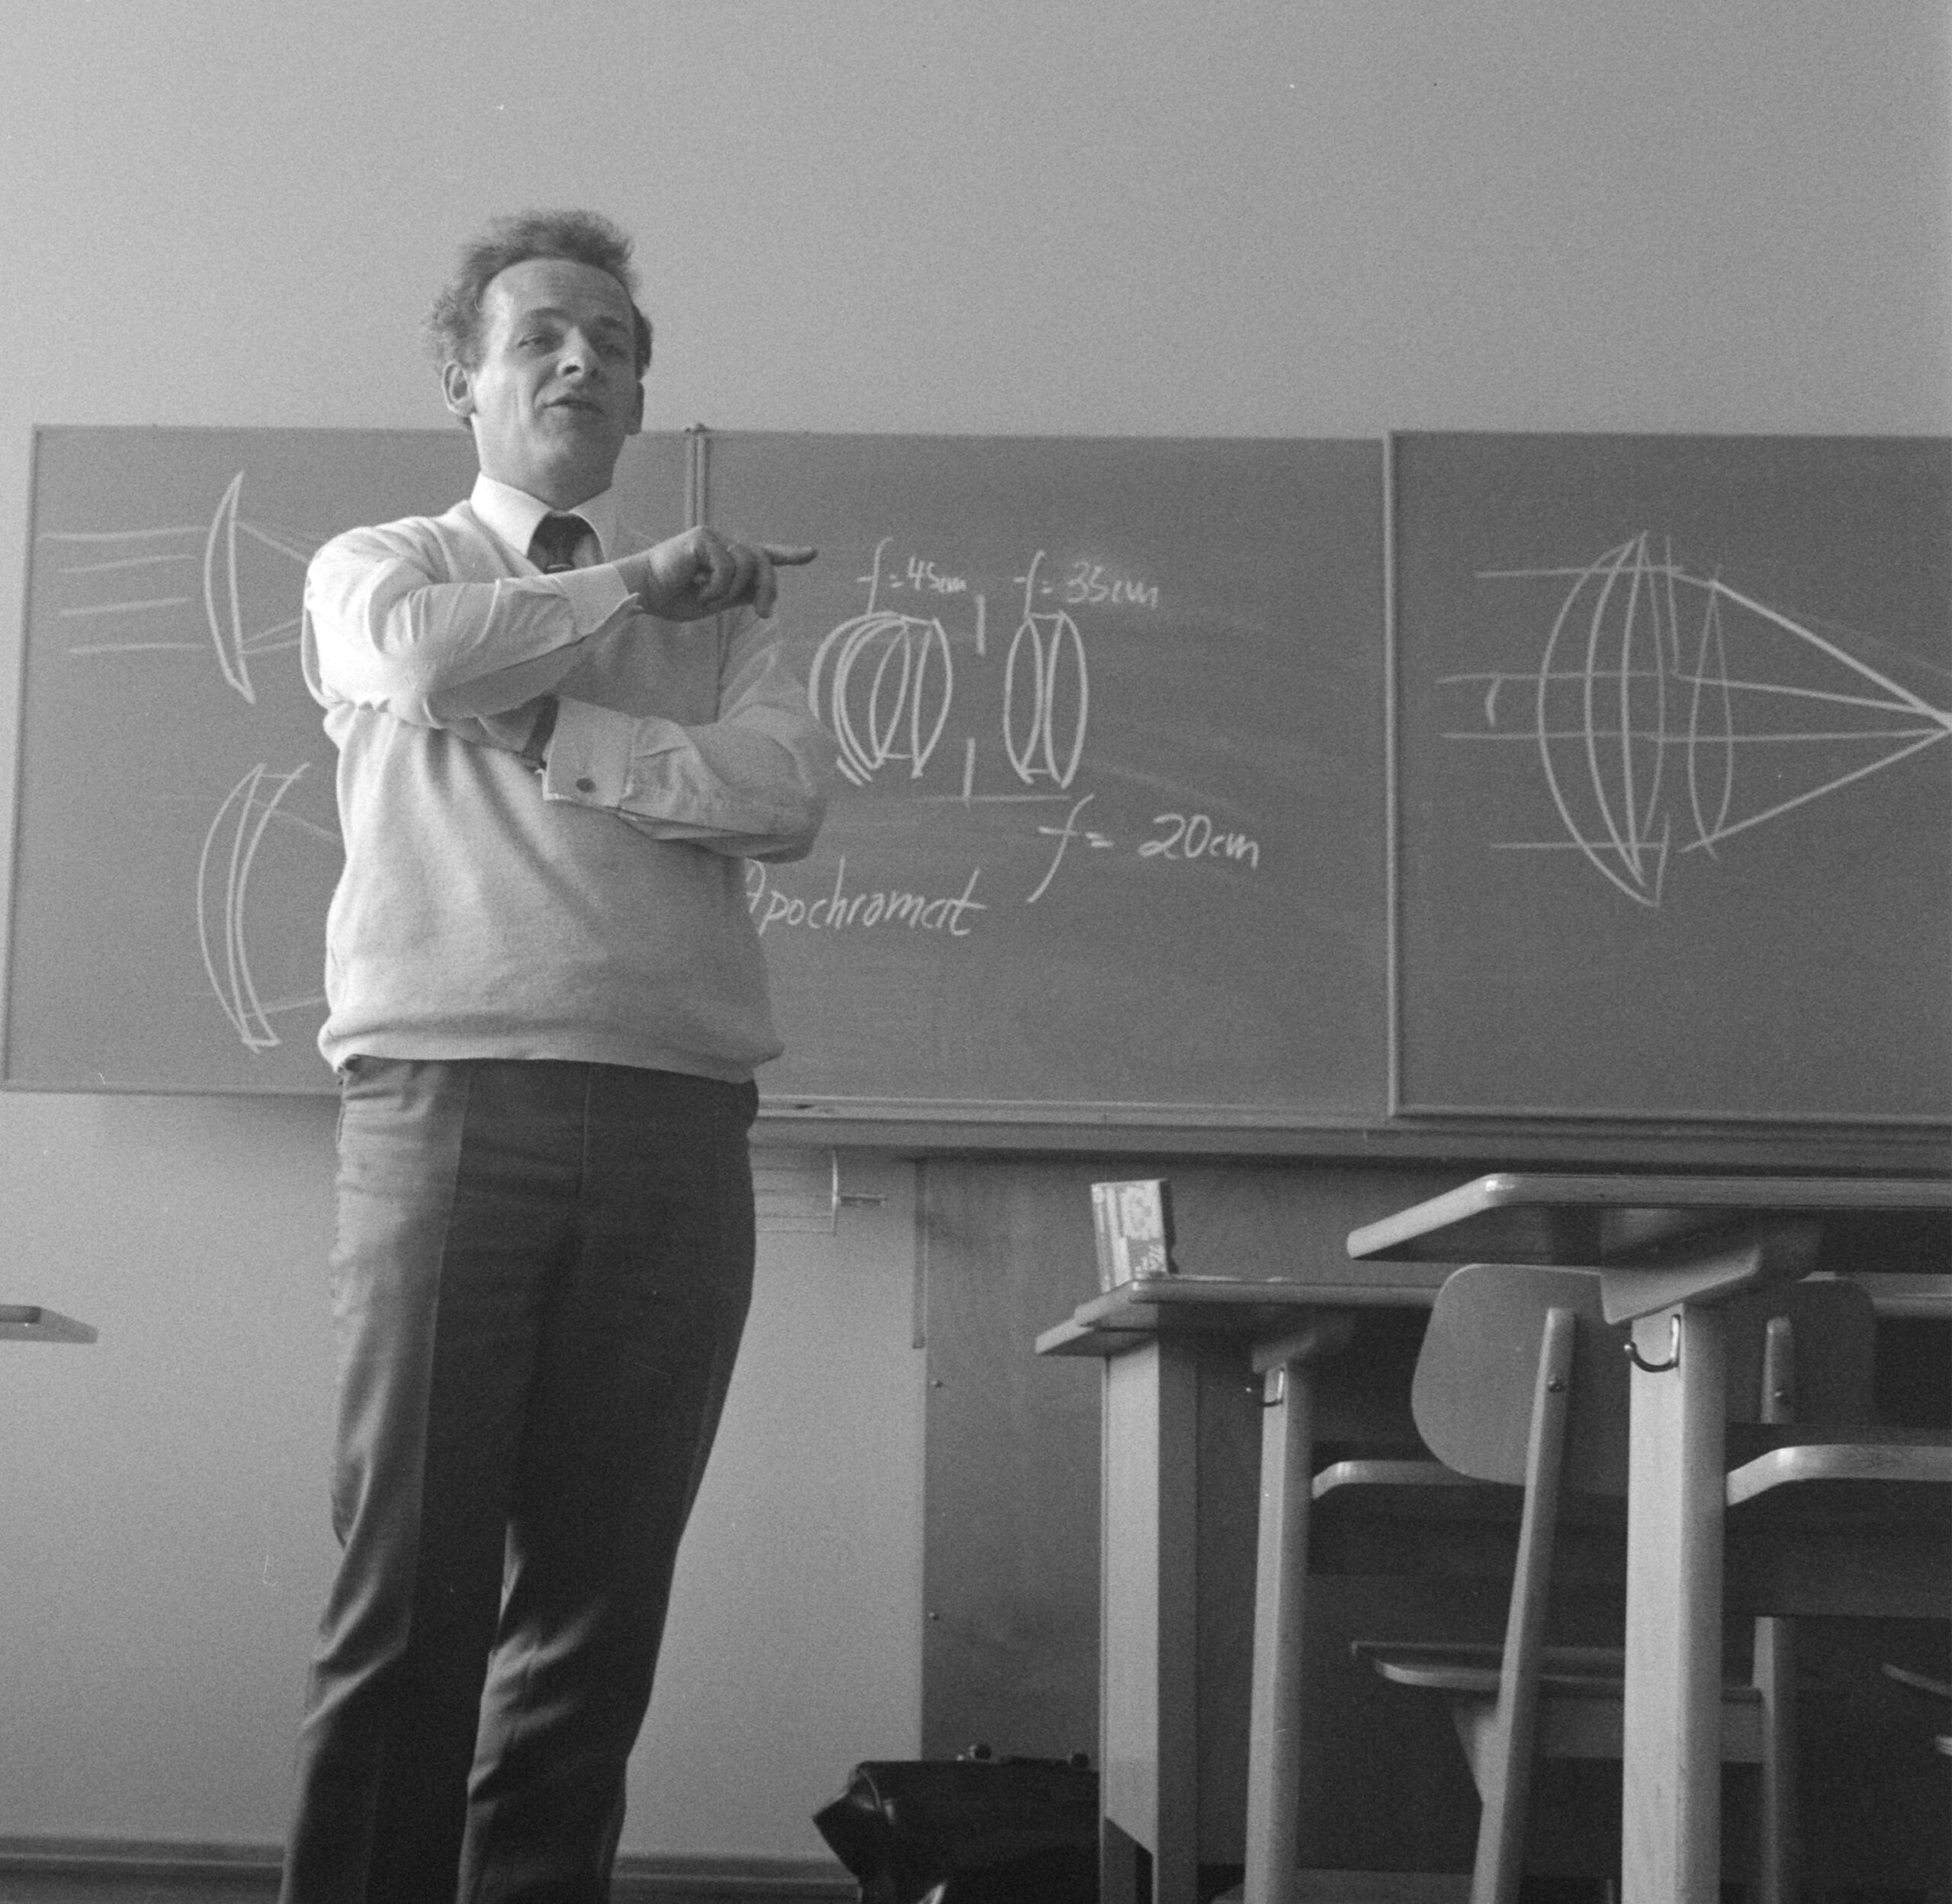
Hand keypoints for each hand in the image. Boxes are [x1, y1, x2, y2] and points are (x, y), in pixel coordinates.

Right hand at [617, 527, 815, 620]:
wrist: (643, 591)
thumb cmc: (672, 598)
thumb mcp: (714, 602)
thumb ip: (739, 594)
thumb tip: (765, 594)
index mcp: (728, 559)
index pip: (763, 555)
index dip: (788, 554)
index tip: (812, 553)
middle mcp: (724, 544)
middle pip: (763, 561)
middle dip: (768, 588)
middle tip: (763, 614)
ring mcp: (714, 538)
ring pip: (748, 564)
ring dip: (730, 592)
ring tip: (706, 598)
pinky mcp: (703, 538)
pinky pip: (728, 567)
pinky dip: (716, 587)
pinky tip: (696, 588)